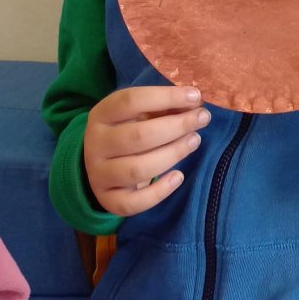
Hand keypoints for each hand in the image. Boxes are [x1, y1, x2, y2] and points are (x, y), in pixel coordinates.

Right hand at [83, 85, 204, 215]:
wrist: (102, 162)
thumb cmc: (130, 129)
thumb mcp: (141, 112)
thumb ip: (166, 106)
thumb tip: (195, 103)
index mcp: (102, 115)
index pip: (130, 101)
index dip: (165, 97)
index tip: (195, 96)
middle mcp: (95, 144)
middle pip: (138, 136)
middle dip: (177, 126)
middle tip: (202, 118)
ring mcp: (99, 174)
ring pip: (138, 169)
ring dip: (173, 154)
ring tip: (194, 141)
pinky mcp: (108, 199)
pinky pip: (133, 203)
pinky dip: (159, 192)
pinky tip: (178, 176)